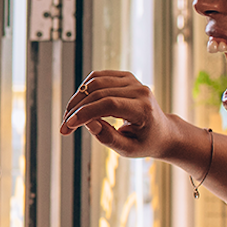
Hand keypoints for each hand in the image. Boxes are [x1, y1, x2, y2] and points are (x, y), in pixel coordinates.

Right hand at [59, 70, 177, 159]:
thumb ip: (108, 138)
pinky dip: (84, 90)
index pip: (109, 104)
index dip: (86, 113)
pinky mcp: (125, 77)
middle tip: (64, 127)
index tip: (69, 125)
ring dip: (77, 99)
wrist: (162, 132)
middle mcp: (140, 90)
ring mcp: (133, 80)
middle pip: (99, 93)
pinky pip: (97, 77)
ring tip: (69, 117)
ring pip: (95, 82)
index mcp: (143, 109)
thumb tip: (87, 123)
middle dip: (77, 110)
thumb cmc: (145, 143)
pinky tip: (78, 105)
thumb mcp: (128, 150)